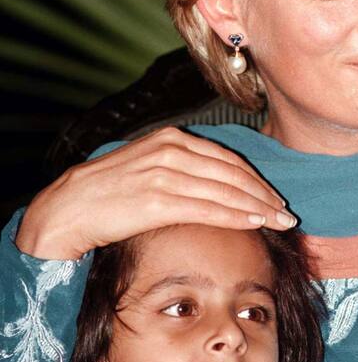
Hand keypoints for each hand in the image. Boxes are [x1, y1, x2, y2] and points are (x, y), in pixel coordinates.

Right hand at [16, 127, 295, 259]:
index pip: (226, 158)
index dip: (255, 179)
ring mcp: (163, 174)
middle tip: (287, 213)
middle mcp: (170, 151)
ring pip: (225, 190)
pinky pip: (207, 207)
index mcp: (170, 139)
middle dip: (263, 194)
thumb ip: (179, 169)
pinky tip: (254, 223)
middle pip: (231, 173)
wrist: (66, 208)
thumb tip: (211, 186)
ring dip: (257, 207)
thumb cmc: (106, 193)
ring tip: (280, 222)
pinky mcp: (156, 200)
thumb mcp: (145, 167)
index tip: (274, 196)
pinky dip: (236, 215)